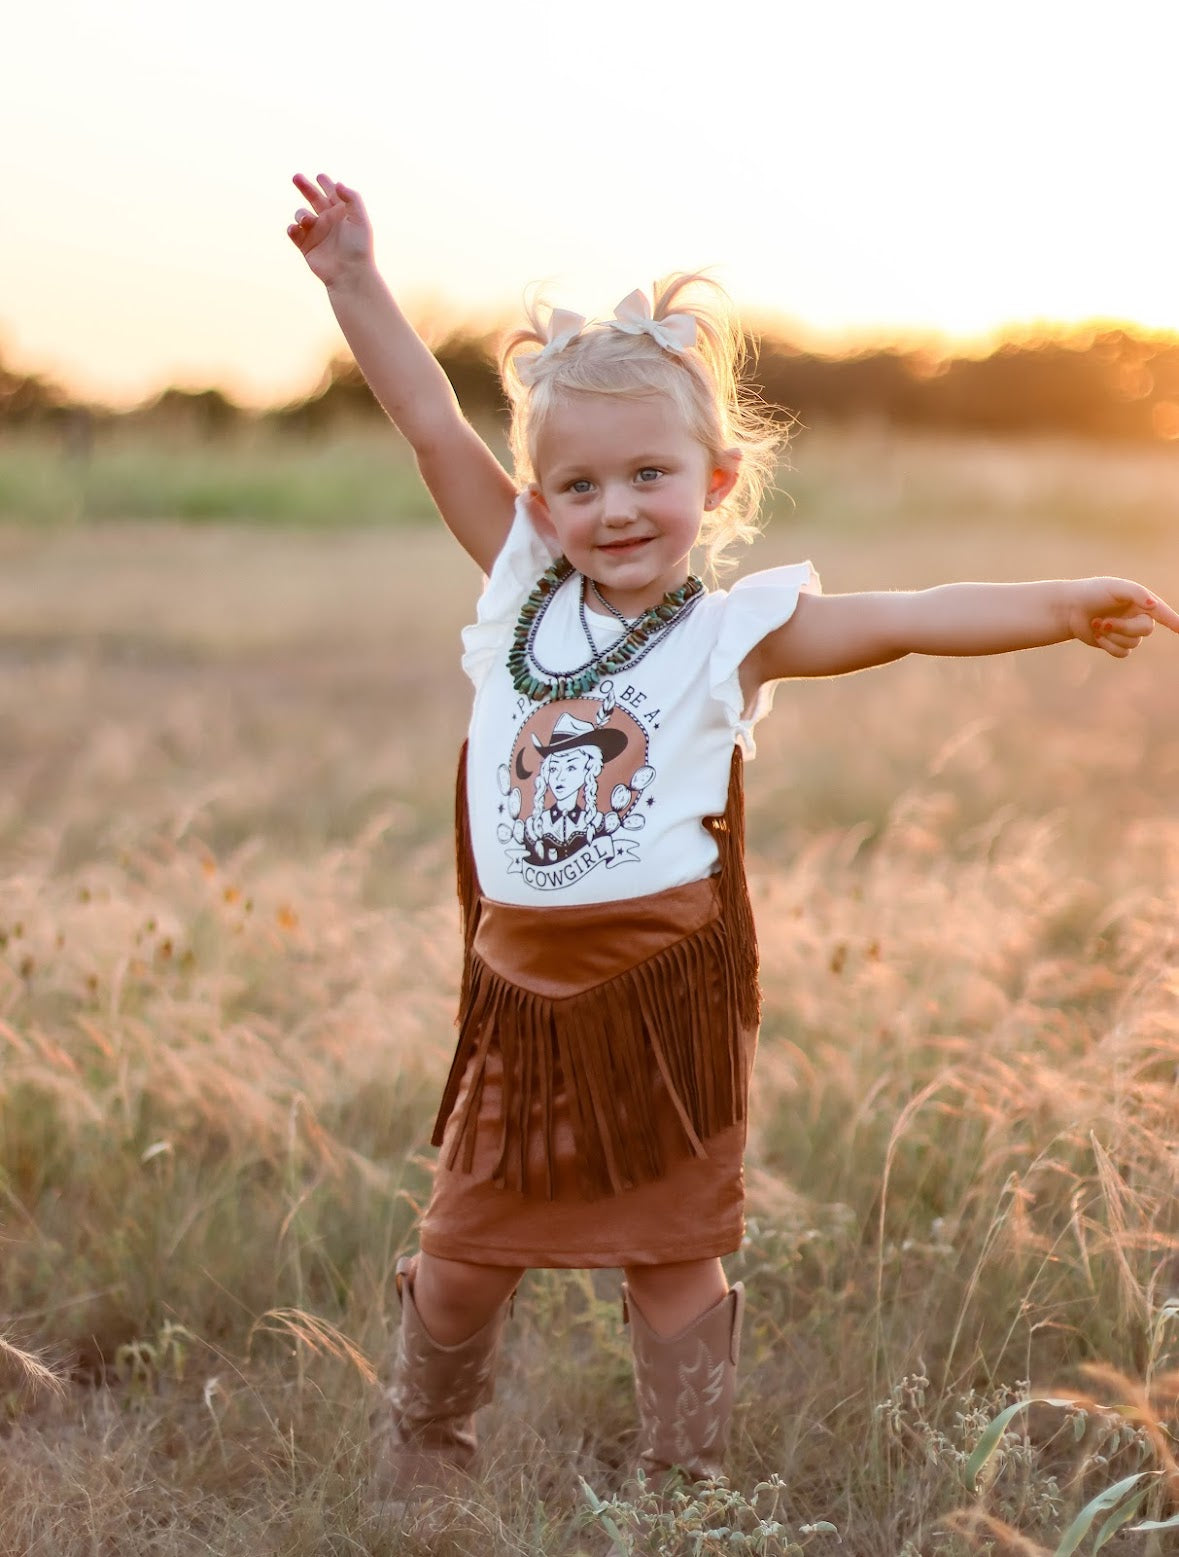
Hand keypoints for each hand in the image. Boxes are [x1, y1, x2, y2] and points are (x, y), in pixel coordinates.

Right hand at [287, 173, 373, 286]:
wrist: (350, 274)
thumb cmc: (358, 247)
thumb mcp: (360, 219)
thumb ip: (352, 198)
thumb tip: (337, 183)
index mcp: (341, 213)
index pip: (331, 193)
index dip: (325, 183)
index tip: (319, 176)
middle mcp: (328, 221)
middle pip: (313, 198)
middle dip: (304, 187)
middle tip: (296, 177)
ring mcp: (316, 233)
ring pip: (301, 214)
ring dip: (301, 214)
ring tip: (307, 221)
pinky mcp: (306, 246)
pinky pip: (294, 232)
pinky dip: (292, 228)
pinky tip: (298, 229)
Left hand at [1063, 577, 1178, 657]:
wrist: (1069, 608)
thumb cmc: (1092, 593)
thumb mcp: (1114, 587)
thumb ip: (1136, 593)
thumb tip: (1154, 606)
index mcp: (1141, 602)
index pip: (1162, 612)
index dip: (1173, 621)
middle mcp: (1138, 617)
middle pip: (1145, 630)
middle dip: (1123, 627)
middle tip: (1103, 621)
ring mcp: (1128, 632)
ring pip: (1134, 643)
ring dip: (1113, 635)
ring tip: (1096, 624)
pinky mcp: (1116, 645)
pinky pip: (1123, 653)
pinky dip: (1108, 645)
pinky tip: (1097, 635)